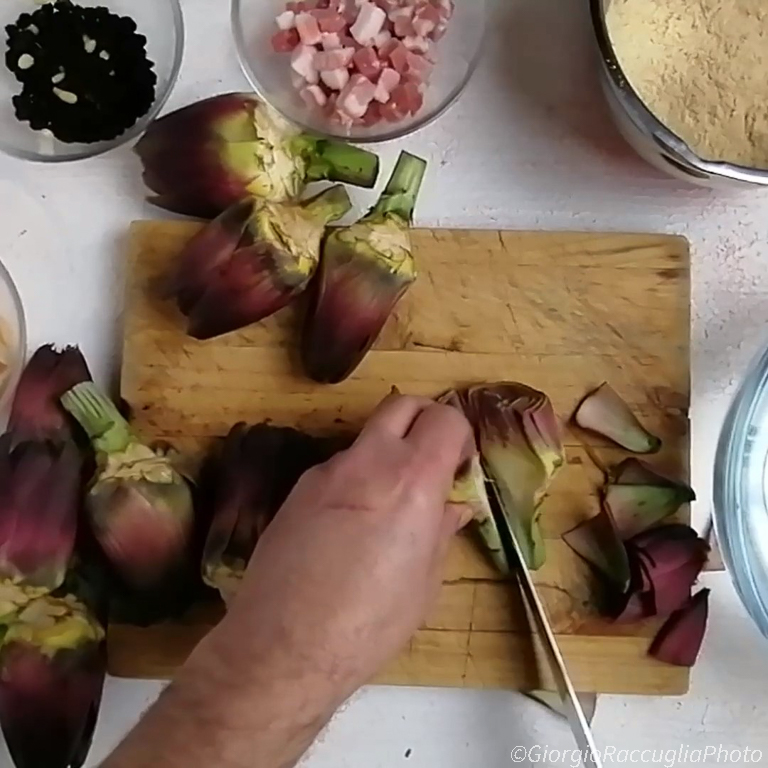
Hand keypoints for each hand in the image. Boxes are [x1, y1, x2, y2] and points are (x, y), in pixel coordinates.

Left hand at [223, 393, 474, 709]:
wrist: (284, 644)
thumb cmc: (370, 623)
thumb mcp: (424, 582)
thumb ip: (441, 532)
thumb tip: (452, 508)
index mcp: (412, 480)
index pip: (445, 418)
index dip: (460, 436)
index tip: (459, 467)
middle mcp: (367, 461)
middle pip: (401, 404)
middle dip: (423, 420)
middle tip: (431, 461)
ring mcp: (326, 471)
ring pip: (366, 440)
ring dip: (385, 456)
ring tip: (385, 511)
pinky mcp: (297, 490)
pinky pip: (338, 470)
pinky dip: (355, 482)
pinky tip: (347, 531)